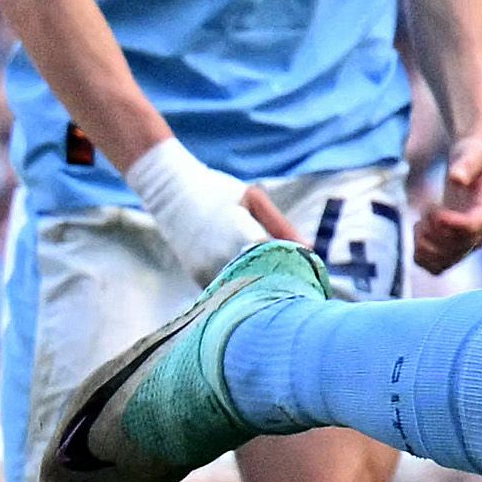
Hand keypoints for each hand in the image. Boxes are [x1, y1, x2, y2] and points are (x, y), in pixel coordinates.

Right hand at [120, 134, 298, 273]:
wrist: (170, 192)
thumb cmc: (217, 191)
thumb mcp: (253, 198)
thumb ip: (280, 225)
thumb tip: (310, 248)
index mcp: (244, 236)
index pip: (281, 263)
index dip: (297, 268)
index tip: (309, 272)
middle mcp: (225, 258)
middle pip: (264, 283)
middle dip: (280, 283)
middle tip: (298, 285)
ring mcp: (208, 270)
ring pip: (243, 290)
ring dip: (259, 288)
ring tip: (275, 284)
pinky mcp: (198, 276)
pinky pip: (225, 289)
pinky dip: (238, 287)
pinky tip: (249, 280)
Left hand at [410, 126, 481, 270]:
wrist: (472, 165)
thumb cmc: (472, 155)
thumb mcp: (471, 153)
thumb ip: (466, 164)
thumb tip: (456, 178)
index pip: (471, 228)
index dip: (447, 223)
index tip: (430, 208)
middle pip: (457, 248)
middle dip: (434, 232)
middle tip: (424, 211)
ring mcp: (471, 243)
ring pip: (446, 262)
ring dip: (426, 246)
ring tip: (420, 222)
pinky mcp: (456, 249)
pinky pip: (436, 267)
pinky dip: (422, 255)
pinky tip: (419, 231)